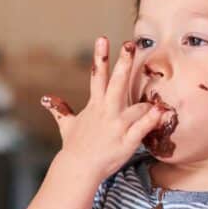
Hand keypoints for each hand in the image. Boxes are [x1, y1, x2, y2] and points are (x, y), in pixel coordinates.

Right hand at [41, 37, 164, 179]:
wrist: (77, 170)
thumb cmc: (74, 147)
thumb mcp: (67, 125)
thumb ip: (60, 110)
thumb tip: (46, 100)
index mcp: (95, 106)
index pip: (96, 76)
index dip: (100, 57)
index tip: (103, 38)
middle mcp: (106, 112)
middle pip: (115, 83)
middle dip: (123, 63)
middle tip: (129, 44)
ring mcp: (117, 126)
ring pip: (136, 107)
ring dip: (147, 101)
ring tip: (158, 95)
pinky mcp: (126, 141)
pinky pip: (141, 128)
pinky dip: (151, 120)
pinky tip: (161, 112)